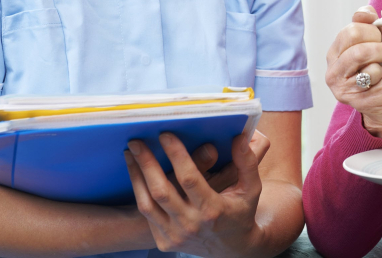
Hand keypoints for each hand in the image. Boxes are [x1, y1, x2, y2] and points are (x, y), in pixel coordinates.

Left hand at [125, 130, 271, 256]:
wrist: (232, 249)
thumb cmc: (241, 213)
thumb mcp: (251, 189)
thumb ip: (247, 163)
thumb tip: (238, 138)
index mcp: (213, 210)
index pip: (189, 178)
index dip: (176, 155)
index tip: (165, 134)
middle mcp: (192, 225)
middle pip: (161, 190)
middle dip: (146, 163)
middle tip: (136, 141)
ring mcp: (176, 235)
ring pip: (148, 203)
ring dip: (136, 176)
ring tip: (130, 154)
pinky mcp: (165, 242)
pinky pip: (147, 215)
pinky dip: (139, 192)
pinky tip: (137, 174)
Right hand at [325, 6, 381, 139]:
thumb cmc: (378, 70)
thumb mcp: (370, 43)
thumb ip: (366, 24)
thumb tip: (366, 12)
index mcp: (334, 52)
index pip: (350, 32)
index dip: (371, 31)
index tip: (380, 37)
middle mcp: (334, 72)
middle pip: (359, 52)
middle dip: (380, 49)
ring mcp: (344, 90)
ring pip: (371, 71)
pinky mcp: (359, 105)